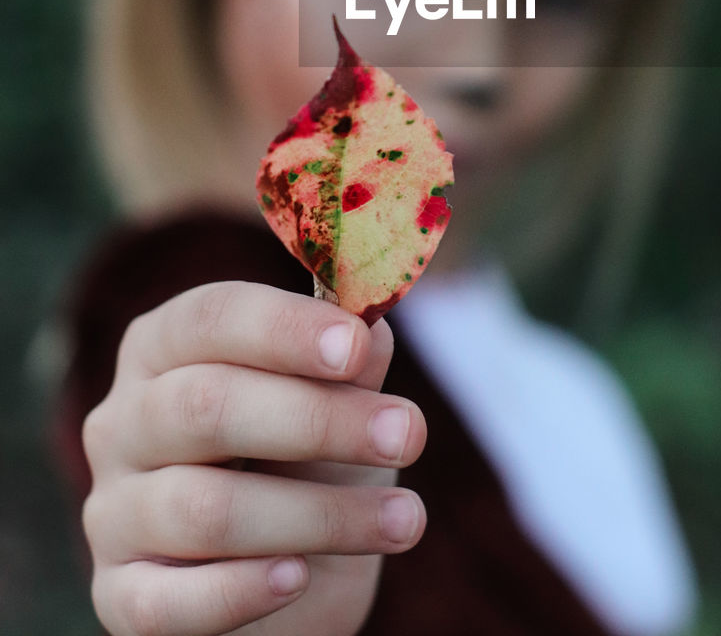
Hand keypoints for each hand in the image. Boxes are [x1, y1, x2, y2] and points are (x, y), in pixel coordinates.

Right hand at [82, 281, 426, 635]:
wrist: (289, 577)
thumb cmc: (305, 464)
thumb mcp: (337, 405)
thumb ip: (348, 367)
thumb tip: (371, 330)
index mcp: (164, 348)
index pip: (210, 317)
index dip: (284, 328)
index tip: (358, 346)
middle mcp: (122, 422)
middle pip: (205, 405)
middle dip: (317, 419)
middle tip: (408, 434)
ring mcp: (112, 512)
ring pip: (203, 509)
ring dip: (318, 514)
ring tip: (405, 519)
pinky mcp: (119, 597)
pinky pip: (166, 602)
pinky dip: (239, 591)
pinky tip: (298, 578)